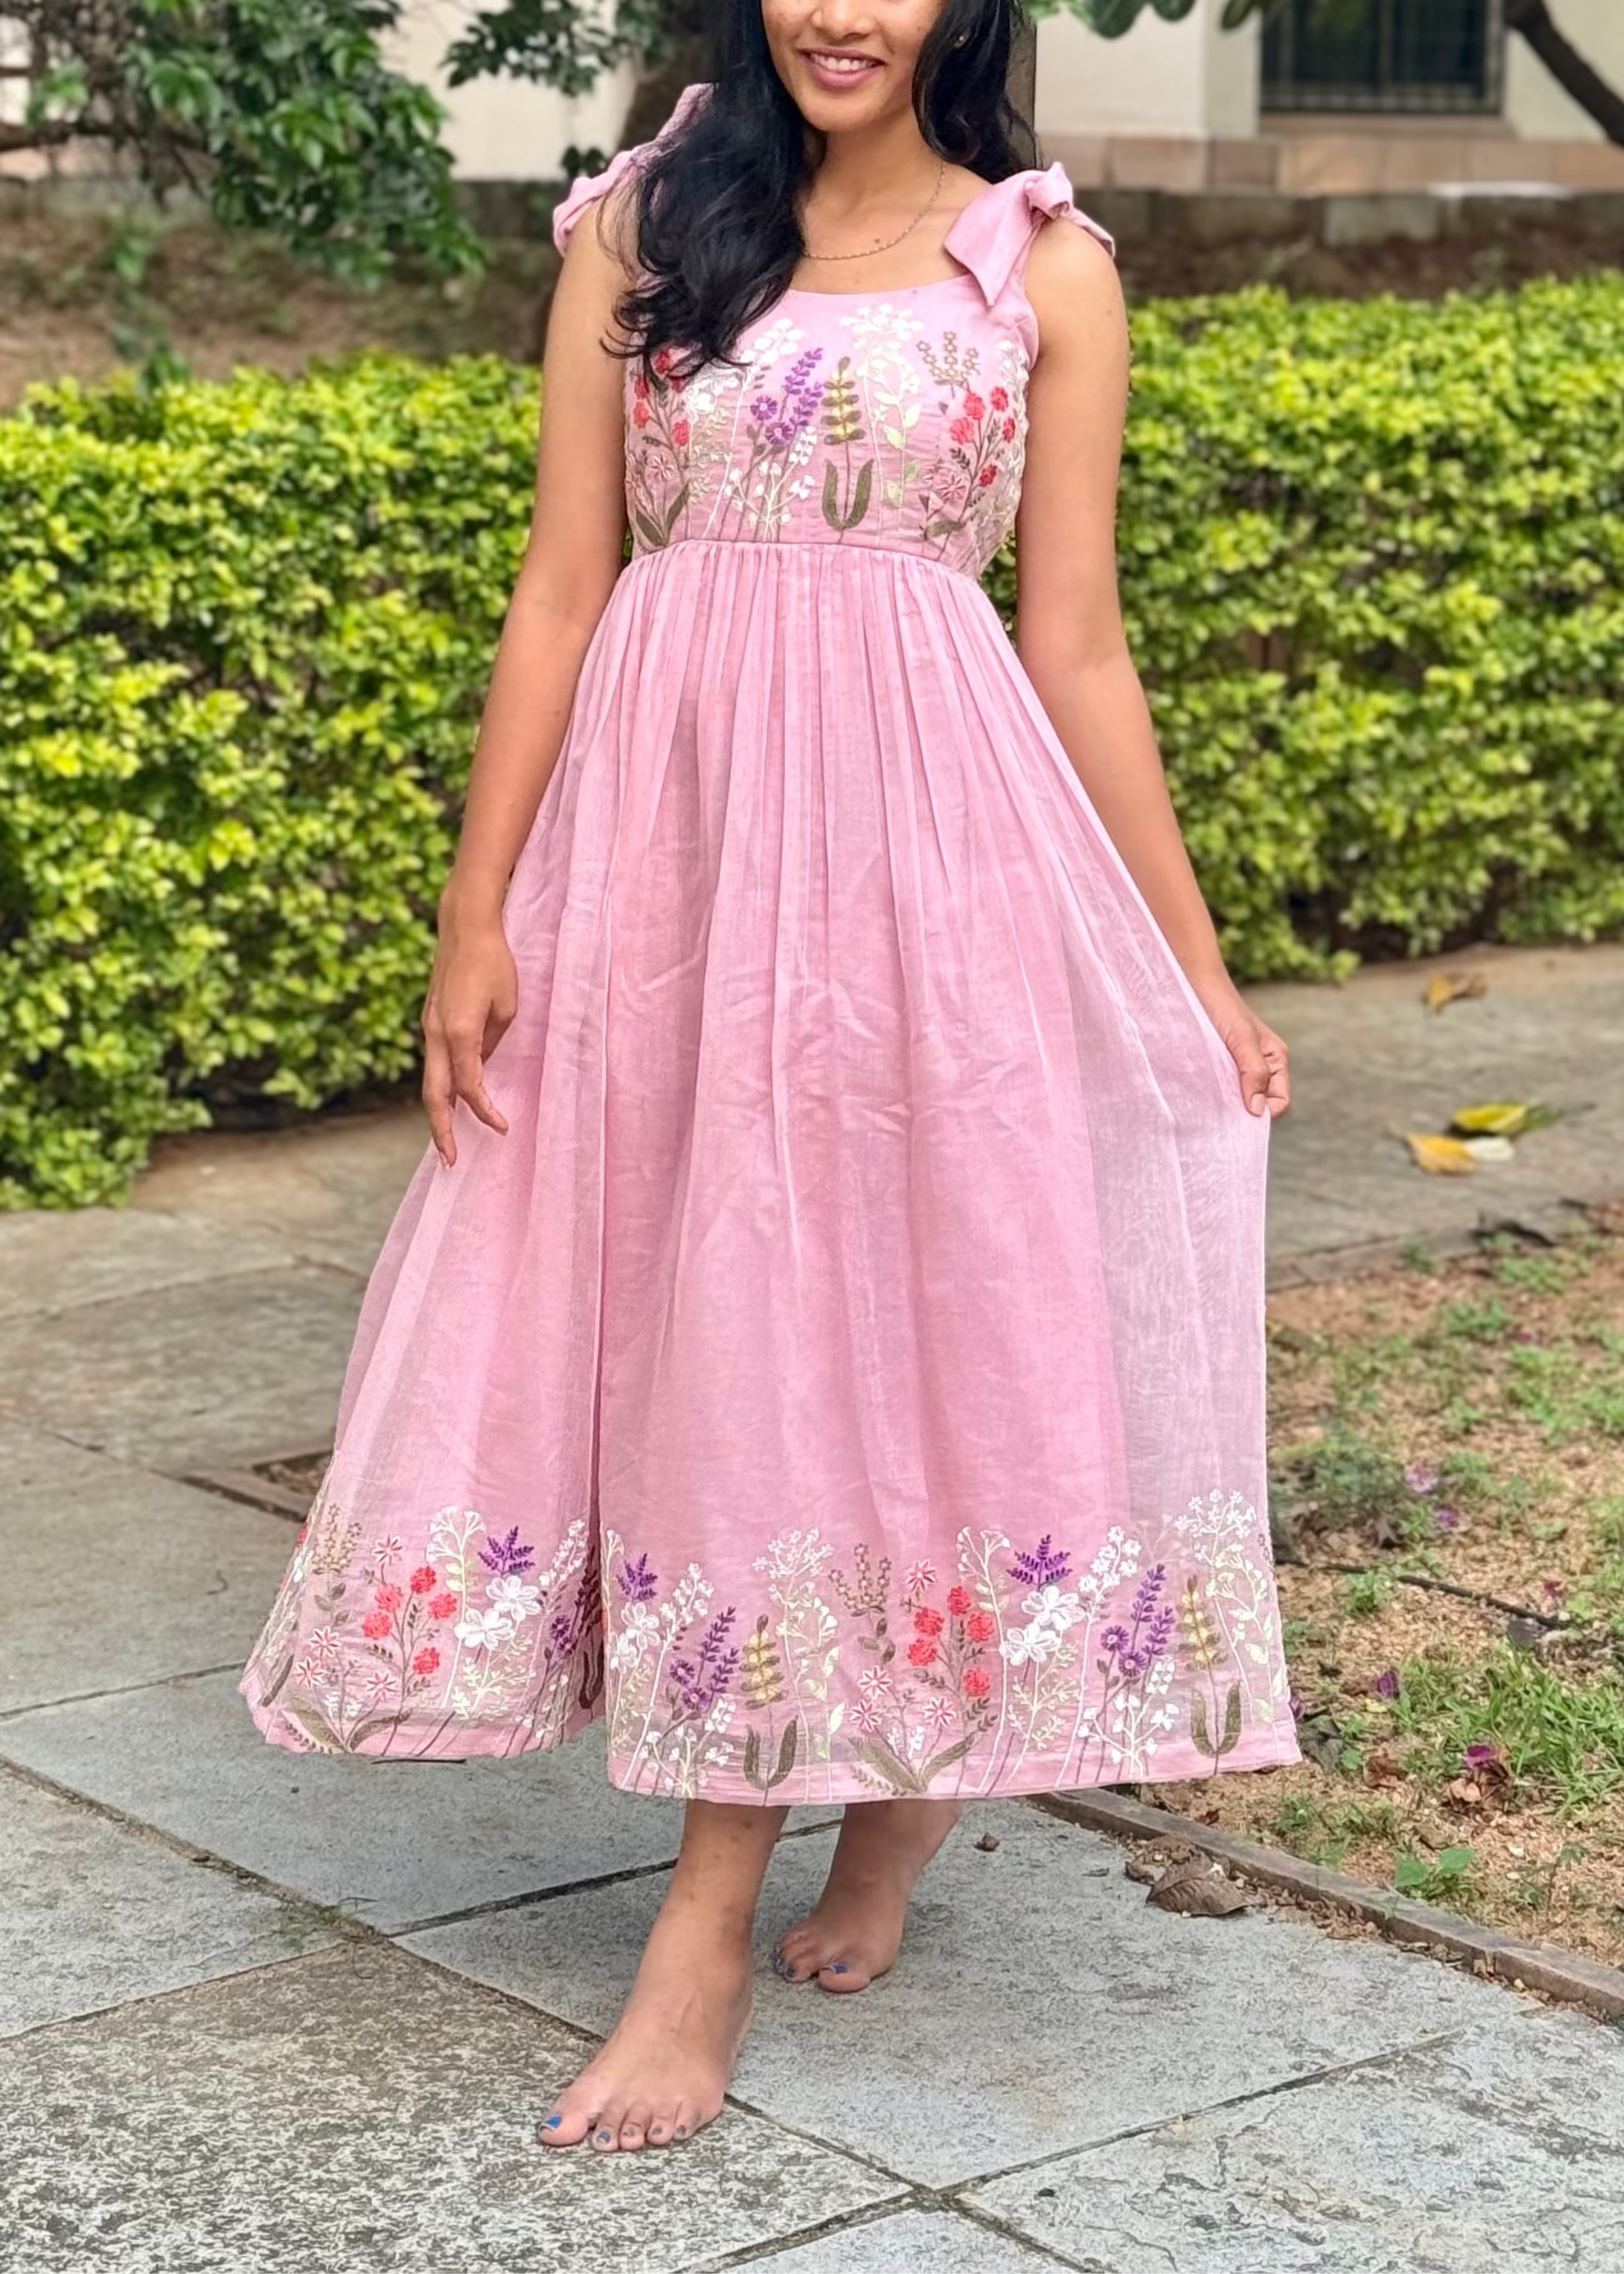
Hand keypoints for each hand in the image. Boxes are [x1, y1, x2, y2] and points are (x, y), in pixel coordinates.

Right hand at [421, 903, 518, 1167]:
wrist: (464, 926)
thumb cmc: (494, 961)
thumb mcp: (508, 1006)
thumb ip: (495, 1041)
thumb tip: (483, 1063)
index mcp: (459, 1031)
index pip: (469, 1085)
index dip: (485, 1112)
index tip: (502, 1128)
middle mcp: (437, 1033)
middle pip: (433, 1095)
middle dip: (441, 1131)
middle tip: (451, 1162)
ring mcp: (429, 1027)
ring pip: (430, 1081)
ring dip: (439, 1113)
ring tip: (448, 1142)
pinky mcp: (430, 1021)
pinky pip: (435, 1063)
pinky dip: (442, 1088)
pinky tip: (452, 1103)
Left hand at [1191, 976, 1290, 1120]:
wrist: (1191, 982)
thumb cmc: (1220, 1005)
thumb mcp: (1242, 1039)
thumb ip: (1254, 1072)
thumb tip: (1258, 1112)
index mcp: (1275, 1059)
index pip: (1279, 1101)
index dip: (1264, 1113)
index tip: (1240, 1115)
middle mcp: (1259, 1066)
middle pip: (1259, 1104)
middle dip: (1243, 1111)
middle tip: (1220, 1111)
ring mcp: (1237, 1067)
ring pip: (1238, 1099)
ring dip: (1225, 1104)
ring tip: (1208, 1101)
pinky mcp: (1216, 1065)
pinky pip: (1220, 1089)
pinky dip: (1212, 1095)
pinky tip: (1199, 1093)